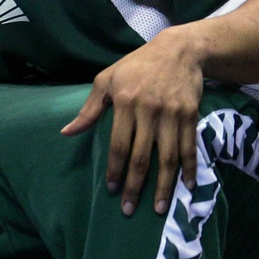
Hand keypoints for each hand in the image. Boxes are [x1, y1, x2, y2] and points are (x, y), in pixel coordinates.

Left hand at [60, 31, 203, 215]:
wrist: (179, 49)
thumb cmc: (137, 65)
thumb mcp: (106, 79)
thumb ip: (89, 109)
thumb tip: (67, 132)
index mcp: (124, 102)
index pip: (118, 144)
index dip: (115, 170)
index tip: (112, 189)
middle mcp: (149, 111)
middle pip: (141, 156)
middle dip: (135, 186)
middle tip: (130, 209)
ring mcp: (172, 114)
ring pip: (167, 157)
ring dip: (164, 185)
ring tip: (159, 208)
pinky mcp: (191, 115)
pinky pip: (190, 147)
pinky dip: (190, 168)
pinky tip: (188, 186)